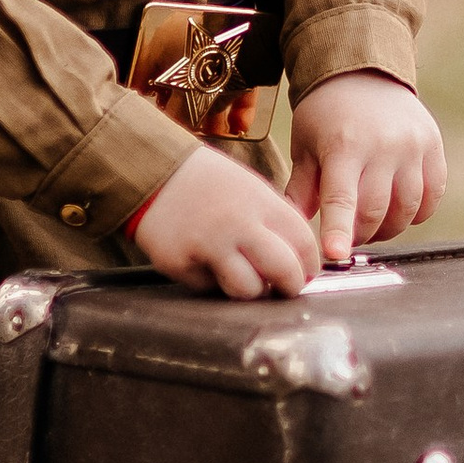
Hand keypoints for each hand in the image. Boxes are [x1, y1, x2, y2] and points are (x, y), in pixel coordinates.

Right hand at [129, 144, 321, 299]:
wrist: (154, 172)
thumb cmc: (209, 184)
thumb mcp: (251, 189)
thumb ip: (275, 222)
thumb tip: (300, 262)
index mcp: (261, 202)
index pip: (303, 243)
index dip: (309, 265)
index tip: (305, 273)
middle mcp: (238, 223)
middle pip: (284, 271)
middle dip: (290, 287)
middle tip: (284, 289)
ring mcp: (207, 245)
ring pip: (247, 290)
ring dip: (250, 290)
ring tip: (242, 276)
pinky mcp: (180, 263)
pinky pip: (208, 288)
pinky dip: (211, 281)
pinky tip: (204, 261)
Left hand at [287, 70, 446, 267]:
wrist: (364, 73)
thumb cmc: (327, 114)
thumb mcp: (305, 147)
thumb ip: (301, 190)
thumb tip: (293, 229)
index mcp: (344, 146)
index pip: (342, 198)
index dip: (338, 230)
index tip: (335, 254)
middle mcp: (383, 146)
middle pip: (376, 212)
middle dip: (360, 234)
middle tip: (347, 234)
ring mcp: (413, 146)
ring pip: (407, 210)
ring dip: (387, 228)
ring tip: (371, 222)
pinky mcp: (433, 148)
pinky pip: (431, 197)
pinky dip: (415, 213)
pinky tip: (397, 207)